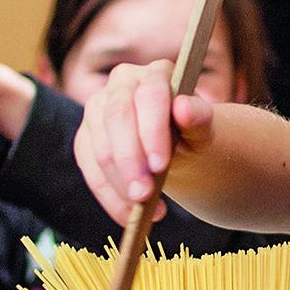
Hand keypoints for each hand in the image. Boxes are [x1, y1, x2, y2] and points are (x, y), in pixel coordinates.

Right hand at [75, 59, 215, 225]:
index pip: (149, 96)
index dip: (152, 130)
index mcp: (154, 74)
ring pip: (98, 145)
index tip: (161, 165)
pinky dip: (108, 195)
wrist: (179, 149)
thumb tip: (184, 108)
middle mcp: (121, 85)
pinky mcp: (86, 137)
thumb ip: (199, 119)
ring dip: (118, 182)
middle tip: (144, 195)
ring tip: (142, 209)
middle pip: (117, 118)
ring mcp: (98, 109)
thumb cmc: (193, 135)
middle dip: (129, 160)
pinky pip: (89, 168)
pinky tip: (127, 215)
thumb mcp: (203, 131)